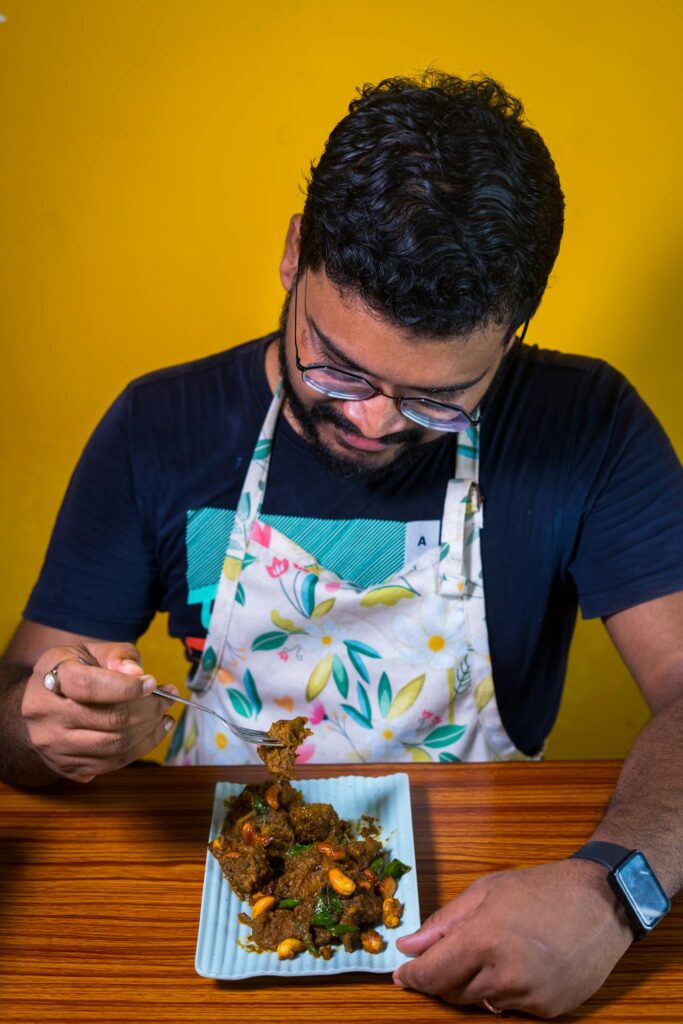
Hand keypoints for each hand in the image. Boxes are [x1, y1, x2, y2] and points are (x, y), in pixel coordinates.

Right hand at [21, 641, 176, 782]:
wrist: (43, 702)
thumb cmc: (75, 670)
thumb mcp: (92, 650)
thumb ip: (118, 655)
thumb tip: (136, 673)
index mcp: (51, 675)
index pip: (89, 686)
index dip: (126, 687)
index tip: (152, 683)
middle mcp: (45, 713)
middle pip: (109, 719)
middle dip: (149, 709)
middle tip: (168, 699)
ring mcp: (53, 744)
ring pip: (113, 746)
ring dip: (149, 731)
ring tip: (165, 715)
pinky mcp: (66, 766)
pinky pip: (112, 763)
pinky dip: (141, 748)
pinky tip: (154, 731)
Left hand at [393, 859, 633, 1017]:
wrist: (602, 902)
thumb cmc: (541, 888)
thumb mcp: (486, 891)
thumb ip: (443, 922)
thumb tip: (408, 947)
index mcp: (484, 939)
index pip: (433, 973)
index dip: (413, 977)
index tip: (402, 975)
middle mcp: (505, 975)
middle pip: (453, 994)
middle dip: (441, 979)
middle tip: (443, 959)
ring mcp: (529, 997)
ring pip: (480, 1004)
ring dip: (472, 986)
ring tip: (485, 956)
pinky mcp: (549, 1010)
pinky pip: (510, 1008)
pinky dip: (502, 992)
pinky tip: (514, 967)